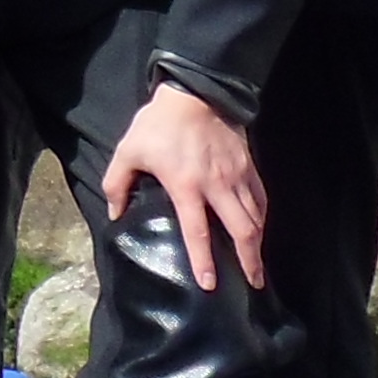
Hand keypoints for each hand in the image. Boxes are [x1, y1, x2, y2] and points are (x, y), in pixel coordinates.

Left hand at [106, 82, 266, 293]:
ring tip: (256, 265)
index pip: (197, 232)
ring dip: (257, 244)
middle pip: (242, 230)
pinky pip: (261, 199)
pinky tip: (259, 229)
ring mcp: (236, 177)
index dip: (204, 260)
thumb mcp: (128, 151)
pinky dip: (262, 218)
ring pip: (255, 217)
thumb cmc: (158, 125)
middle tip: (252, 283)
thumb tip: (115, 215)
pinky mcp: (248, 166)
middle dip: (248, 260)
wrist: (195, 93)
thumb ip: (117, 185)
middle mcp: (217, 186)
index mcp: (186, 186)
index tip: (210, 284)